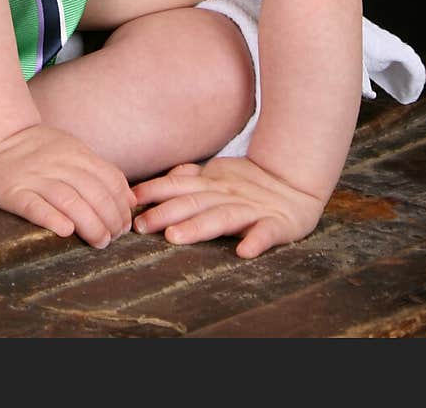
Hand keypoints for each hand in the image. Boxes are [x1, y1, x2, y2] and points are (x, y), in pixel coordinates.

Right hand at [0, 122, 136, 249]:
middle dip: (110, 219)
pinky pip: (35, 206)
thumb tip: (130, 200)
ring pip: (70, 201)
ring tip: (99, 241)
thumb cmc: (39, 149)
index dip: (122, 206)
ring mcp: (36, 177)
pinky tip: (65, 231)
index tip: (124, 225)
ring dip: (90, 224)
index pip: (110, 180)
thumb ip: (99, 171)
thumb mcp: (73, 149)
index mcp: (77, 153)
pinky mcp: (14, 192)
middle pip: (94, 193)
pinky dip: (52, 219)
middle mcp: (59, 164)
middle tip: (112, 239)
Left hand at [131, 155, 325, 258]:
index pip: (177, 185)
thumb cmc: (248, 184)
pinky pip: (266, 233)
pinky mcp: (276, 224)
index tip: (130, 200)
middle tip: (141, 226)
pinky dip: (256, 241)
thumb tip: (161, 179)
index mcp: (211, 183)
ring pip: (221, 217)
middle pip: (192, 202)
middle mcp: (227, 194)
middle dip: (165, 213)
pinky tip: (244, 252)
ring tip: (176, 237)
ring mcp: (251, 209)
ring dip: (198, 227)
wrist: (295, 184)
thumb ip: (190, 177)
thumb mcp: (217, 174)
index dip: (154, 191)